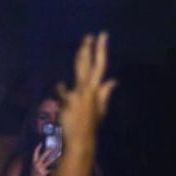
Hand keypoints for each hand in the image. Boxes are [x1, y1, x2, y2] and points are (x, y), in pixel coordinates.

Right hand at [24, 143, 56, 175]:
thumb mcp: (34, 168)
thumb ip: (39, 163)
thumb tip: (46, 157)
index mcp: (33, 162)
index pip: (35, 152)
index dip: (38, 147)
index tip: (41, 143)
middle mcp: (36, 164)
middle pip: (43, 155)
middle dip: (49, 150)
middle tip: (53, 146)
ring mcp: (40, 168)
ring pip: (49, 161)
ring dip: (55, 158)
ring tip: (59, 154)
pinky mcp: (43, 173)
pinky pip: (51, 169)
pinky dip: (54, 168)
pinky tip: (57, 166)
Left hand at [56, 32, 116, 151]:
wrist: (81, 139)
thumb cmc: (90, 124)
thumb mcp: (101, 109)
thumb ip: (105, 93)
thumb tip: (113, 80)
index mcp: (96, 89)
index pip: (100, 65)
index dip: (101, 49)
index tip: (102, 35)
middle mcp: (88, 89)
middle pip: (87, 63)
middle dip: (87, 48)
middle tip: (88, 35)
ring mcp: (77, 93)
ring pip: (75, 75)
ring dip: (75, 74)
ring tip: (77, 69)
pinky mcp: (67, 100)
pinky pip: (62, 91)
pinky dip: (62, 93)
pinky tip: (64, 99)